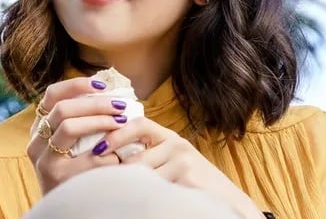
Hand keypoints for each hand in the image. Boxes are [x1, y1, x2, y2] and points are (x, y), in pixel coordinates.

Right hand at [26, 77, 132, 194]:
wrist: (67, 212)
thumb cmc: (75, 175)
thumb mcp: (68, 147)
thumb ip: (78, 122)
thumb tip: (105, 92)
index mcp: (38, 130)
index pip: (51, 95)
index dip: (76, 85)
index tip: (101, 84)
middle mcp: (36, 143)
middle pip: (62, 108)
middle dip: (95, 103)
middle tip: (120, 105)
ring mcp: (44, 160)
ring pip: (69, 126)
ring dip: (100, 120)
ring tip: (121, 122)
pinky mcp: (57, 177)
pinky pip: (86, 157)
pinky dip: (106, 153)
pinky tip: (117, 157)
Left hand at [98, 117, 261, 217]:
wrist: (227, 200)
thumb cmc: (194, 182)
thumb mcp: (173, 159)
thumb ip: (150, 152)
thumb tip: (110, 153)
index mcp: (171, 137)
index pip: (139, 124)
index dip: (116, 134)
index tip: (98, 147)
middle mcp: (177, 145)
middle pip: (136, 157)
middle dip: (118, 171)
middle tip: (102, 179)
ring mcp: (183, 162)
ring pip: (143, 175)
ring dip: (130, 186)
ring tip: (122, 192)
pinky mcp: (186, 179)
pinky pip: (154, 187)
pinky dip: (144, 194)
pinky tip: (143, 199)